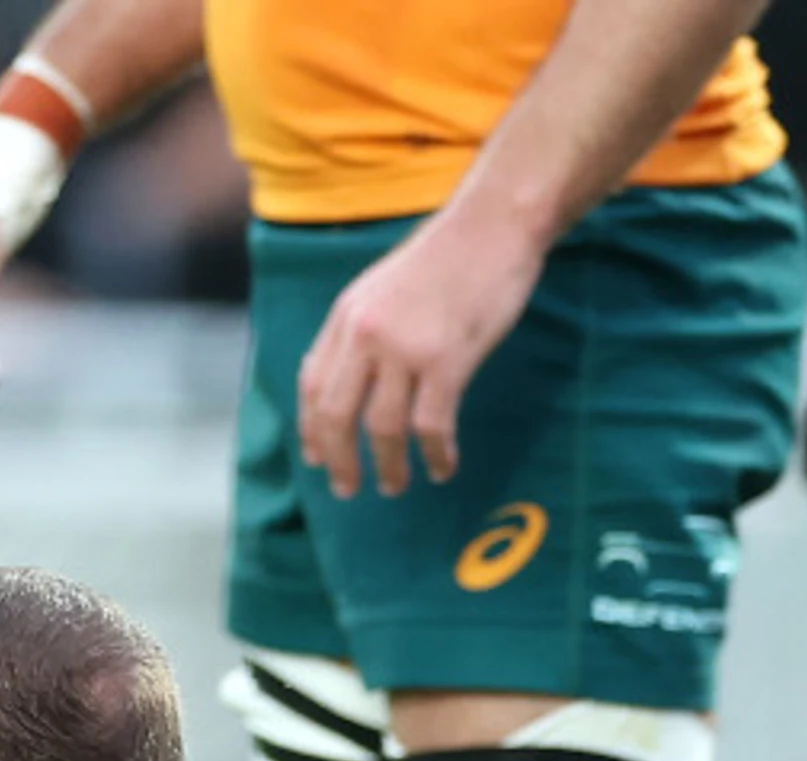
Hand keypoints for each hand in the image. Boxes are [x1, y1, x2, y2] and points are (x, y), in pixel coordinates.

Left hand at [295, 209, 547, 496]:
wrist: (494, 224)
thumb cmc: (450, 256)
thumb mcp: (386, 286)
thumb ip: (364, 327)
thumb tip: (349, 377)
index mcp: (348, 314)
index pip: (313, 383)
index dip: (312, 429)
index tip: (317, 459)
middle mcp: (367, 333)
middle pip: (337, 414)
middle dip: (339, 460)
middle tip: (348, 491)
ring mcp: (405, 348)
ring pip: (383, 428)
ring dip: (388, 466)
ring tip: (395, 487)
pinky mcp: (446, 360)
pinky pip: (430, 426)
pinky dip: (435, 455)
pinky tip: (443, 468)